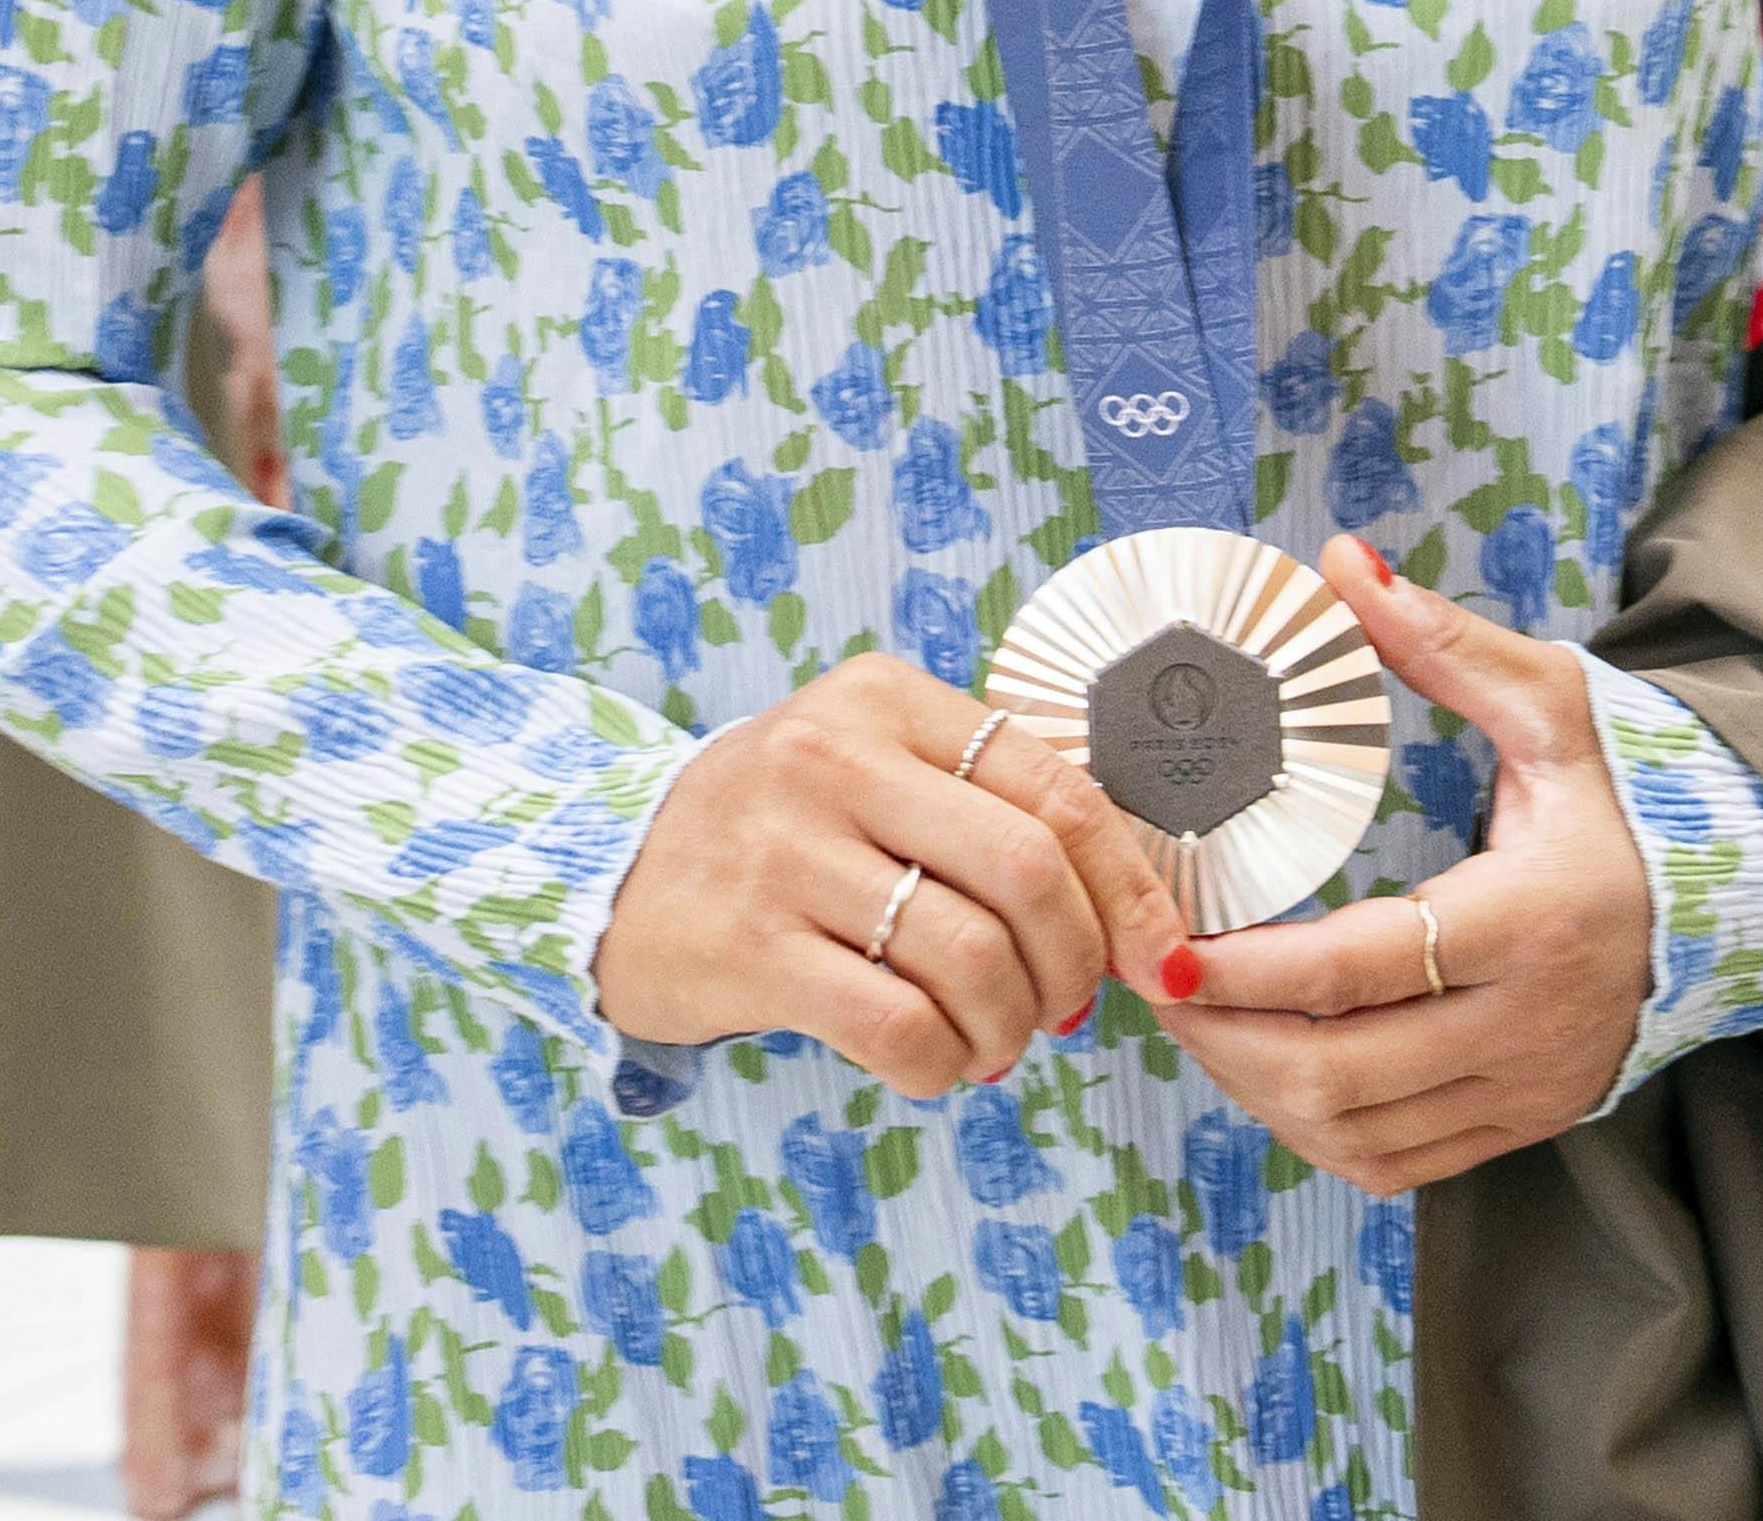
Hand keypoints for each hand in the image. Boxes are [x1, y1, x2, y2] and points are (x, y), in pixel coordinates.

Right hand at [597, 651, 1194, 1094]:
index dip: (1130, 885)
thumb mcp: (867, 768)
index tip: (1159, 956)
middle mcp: (832, 756)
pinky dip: (943, 1065)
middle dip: (1077, 963)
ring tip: (993, 1044)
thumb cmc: (776, 832)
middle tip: (1066, 1010)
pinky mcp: (747, 944)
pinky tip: (936, 1063)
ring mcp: (783, 849)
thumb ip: (983, 804)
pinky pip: (896, 1026)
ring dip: (1010, 1028)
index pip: (1056, 785)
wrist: (603, 873)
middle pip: (1027, 869)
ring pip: (970, 957)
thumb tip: (1130, 912)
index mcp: (883, 698)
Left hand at [1157, 536, 1650, 1192]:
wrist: (1732, 901)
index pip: (1361, 968)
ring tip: (1193, 1017)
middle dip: (1223, 1037)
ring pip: (1354, 1131)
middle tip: (1150, 977)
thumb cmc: (1625, 797)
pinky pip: (1392, 1164)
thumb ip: (1443, 642)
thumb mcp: (1552, 705)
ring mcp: (1527, 1088)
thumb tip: (1342, 562)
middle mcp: (1530, 1025)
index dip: (1246, 972)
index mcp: (1534, 919)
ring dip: (1252, 1088)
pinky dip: (1310, 1130)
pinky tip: (1267, 1067)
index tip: (1164, 948)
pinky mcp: (1522, 1123)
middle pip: (1340, 1071)